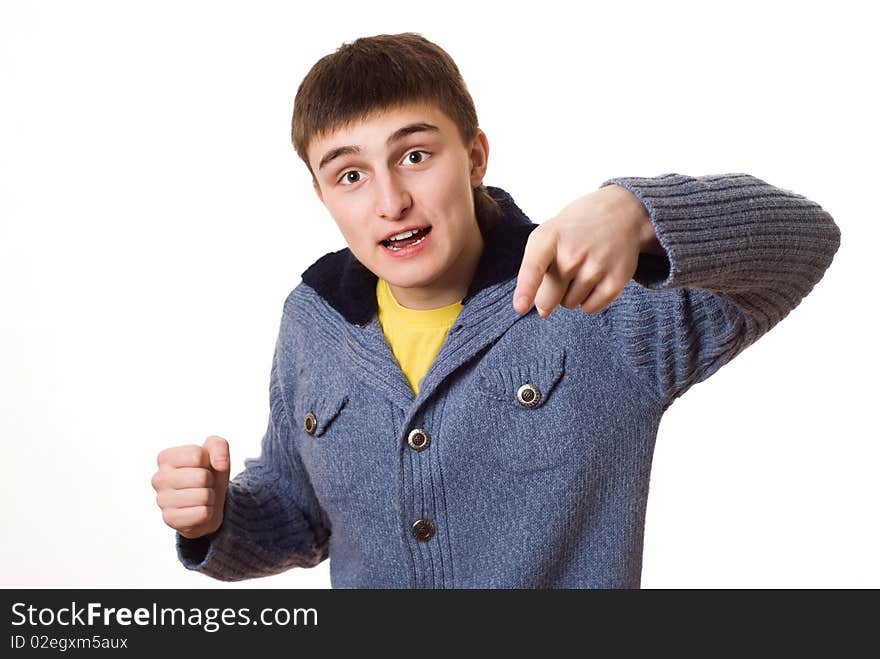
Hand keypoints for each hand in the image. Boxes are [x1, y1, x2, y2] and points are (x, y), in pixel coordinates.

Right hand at [152, 436, 229, 539]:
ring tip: (201, 496)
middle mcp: (158, 478)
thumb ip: (219, 446)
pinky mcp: (170, 519)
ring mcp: (162, 500)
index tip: (202, 467)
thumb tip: (221, 464)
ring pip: (203, 496)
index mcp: (166, 458)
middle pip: (201, 477)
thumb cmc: (209, 473)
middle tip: (203, 484)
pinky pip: (202, 514)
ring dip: (210, 497)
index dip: (208, 462)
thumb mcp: (216, 452)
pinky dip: (208, 512)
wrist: (208, 502)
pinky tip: (198, 509)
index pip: (196, 455)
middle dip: (210, 481)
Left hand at [512, 184, 661, 316]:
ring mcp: (595, 267)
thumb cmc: (575, 230)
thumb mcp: (548, 235)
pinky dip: (588, 300)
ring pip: (568, 304)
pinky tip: (594, 278)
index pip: (533, 269)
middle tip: (562, 272)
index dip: (526, 290)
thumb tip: (543, 313)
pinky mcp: (615, 281)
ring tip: (582, 267)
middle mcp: (572, 252)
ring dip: (570, 293)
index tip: (520, 307)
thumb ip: (535, 270)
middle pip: (547, 299)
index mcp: (548, 238)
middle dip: (548, 295)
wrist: (621, 213)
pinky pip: (589, 308)